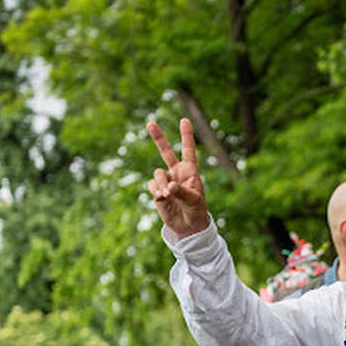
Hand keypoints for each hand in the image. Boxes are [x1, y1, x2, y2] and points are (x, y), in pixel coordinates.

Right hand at [146, 118, 210, 237]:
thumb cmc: (196, 211)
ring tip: (166, 195)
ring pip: (157, 174)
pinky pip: (152, 185)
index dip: (186, 135)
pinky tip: (161, 198)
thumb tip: (168, 186)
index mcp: (190, 171)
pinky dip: (155, 191)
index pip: (188, 150)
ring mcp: (166, 180)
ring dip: (160, 184)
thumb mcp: (193, 201)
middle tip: (150, 122)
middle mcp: (177, 172)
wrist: (188, 226)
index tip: (184, 120)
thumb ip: (181, 191)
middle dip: (158, 137)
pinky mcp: (158, 190)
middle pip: (166, 152)